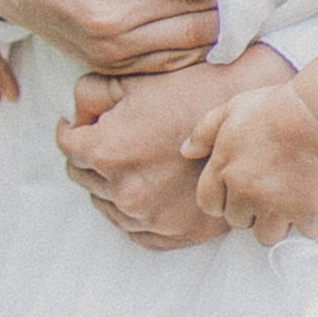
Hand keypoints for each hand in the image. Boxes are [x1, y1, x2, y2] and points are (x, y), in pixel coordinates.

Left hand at [55, 47, 286, 250]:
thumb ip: (92, 95)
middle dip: (91, 157)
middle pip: (85, 178)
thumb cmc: (194, 92)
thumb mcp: (134, 82)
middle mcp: (125, 192)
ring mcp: (151, 219)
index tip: (77, 125)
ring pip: (109, 206)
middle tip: (107, 139)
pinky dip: (135, 213)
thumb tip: (76, 115)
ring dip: (111, 185)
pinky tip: (146, 189)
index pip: (69, 147)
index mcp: (108, 152)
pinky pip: (137, 231)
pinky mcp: (175, 235)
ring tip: (129, 163)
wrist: (248, 120)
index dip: (71, 130)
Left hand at [193, 81, 317, 247]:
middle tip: (268, 189)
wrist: (317, 113)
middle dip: (251, 210)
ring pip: (268, 234)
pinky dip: (310, 219)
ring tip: (288, 199)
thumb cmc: (275, 108)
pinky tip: (312, 198)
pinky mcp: (307, 212)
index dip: (222, 200)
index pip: (209, 205)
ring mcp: (276, 205)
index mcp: (224, 169)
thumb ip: (204, 132)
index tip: (237, 192)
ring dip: (277, 222)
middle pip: (239, 222)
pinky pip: (305, 231)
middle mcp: (245, 193)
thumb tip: (186, 151)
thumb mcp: (231, 108)